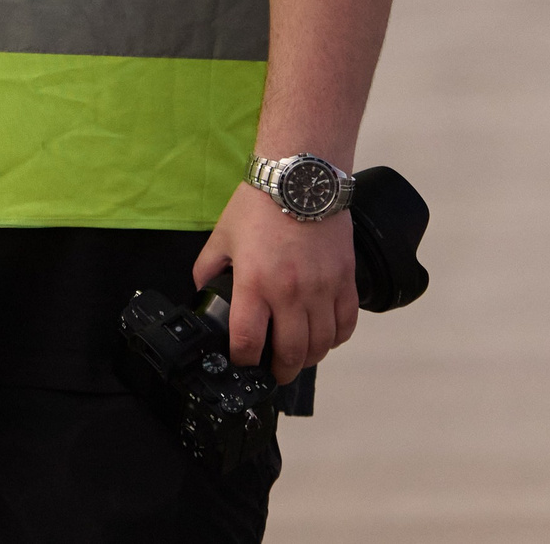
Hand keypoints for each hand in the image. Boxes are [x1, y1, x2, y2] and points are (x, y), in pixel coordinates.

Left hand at [194, 184, 357, 385]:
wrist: (300, 177)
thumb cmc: (260, 204)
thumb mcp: (222, 236)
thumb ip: (208, 268)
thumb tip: (203, 292)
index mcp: (254, 283)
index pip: (248, 341)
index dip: (243, 361)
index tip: (241, 363)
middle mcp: (290, 292)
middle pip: (290, 353)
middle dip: (279, 371)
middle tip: (273, 373)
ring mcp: (321, 288)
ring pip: (321, 344)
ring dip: (309, 358)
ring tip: (299, 358)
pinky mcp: (345, 280)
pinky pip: (346, 323)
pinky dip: (337, 338)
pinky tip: (326, 338)